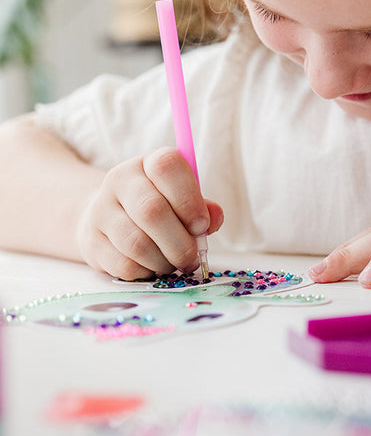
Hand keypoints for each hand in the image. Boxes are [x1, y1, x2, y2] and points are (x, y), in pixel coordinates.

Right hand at [76, 147, 222, 278]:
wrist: (108, 218)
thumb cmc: (160, 207)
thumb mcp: (183, 198)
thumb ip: (203, 207)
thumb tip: (214, 218)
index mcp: (148, 163)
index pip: (167, 167)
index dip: (189, 199)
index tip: (202, 225)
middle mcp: (120, 180)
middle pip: (152, 211)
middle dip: (180, 242)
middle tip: (192, 257)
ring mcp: (101, 210)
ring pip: (137, 243)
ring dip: (165, 261)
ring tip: (174, 263)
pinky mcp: (91, 242)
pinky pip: (124, 265)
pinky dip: (147, 272)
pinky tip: (153, 267)